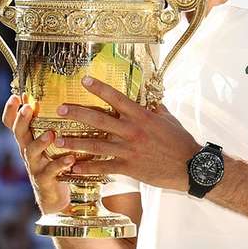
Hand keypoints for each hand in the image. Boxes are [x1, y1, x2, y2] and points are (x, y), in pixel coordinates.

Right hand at [2, 94, 76, 213]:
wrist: (54, 197)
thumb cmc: (54, 163)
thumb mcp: (50, 144)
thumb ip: (52, 125)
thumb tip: (65, 99)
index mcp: (28, 139)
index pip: (11, 123)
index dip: (10, 111)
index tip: (15, 96)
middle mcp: (27, 151)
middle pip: (19, 133)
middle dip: (22, 120)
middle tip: (27, 108)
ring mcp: (34, 165)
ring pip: (32, 152)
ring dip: (40, 141)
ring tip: (51, 134)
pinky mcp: (45, 180)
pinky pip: (51, 171)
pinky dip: (60, 164)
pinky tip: (70, 159)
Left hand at [60, 77, 200, 191]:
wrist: (190, 166)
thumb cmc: (180, 141)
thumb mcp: (168, 119)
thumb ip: (155, 109)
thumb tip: (149, 100)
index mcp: (141, 116)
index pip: (116, 98)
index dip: (99, 88)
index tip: (84, 80)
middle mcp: (132, 131)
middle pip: (99, 119)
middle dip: (78, 114)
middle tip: (60, 110)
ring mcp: (129, 150)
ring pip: (96, 145)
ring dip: (75, 142)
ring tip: (57, 141)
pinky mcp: (129, 168)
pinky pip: (104, 168)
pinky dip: (88, 168)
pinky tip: (73, 168)